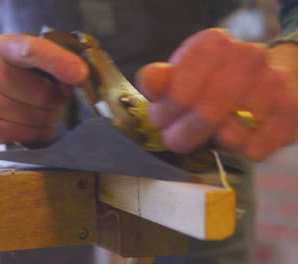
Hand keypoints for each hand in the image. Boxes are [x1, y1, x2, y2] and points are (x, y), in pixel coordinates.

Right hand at [0, 34, 87, 143]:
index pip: (32, 50)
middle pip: (41, 95)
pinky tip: (34, 123)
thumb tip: (80, 78)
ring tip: (43, 109)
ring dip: (49, 118)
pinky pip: (26, 135)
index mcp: (6, 47)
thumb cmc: (22, 72)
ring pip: (36, 119)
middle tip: (57, 97)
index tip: (80, 74)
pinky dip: (38, 133)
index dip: (59, 63)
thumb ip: (59, 61)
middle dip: (58, 100)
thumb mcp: (37, 56)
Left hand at [136, 28, 297, 160]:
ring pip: (230, 136)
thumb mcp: (180, 74)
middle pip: (205, 115)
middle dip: (182, 135)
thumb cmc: (212, 80)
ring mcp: (273, 84)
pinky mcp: (289, 113)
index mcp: (213, 44)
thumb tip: (150, 81)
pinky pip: (255, 149)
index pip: (178, 93)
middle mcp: (247, 58)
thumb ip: (160, 80)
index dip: (164, 115)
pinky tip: (237, 137)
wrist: (265, 78)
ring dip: (212, 142)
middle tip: (176, 138)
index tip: (161, 121)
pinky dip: (240, 151)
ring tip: (210, 133)